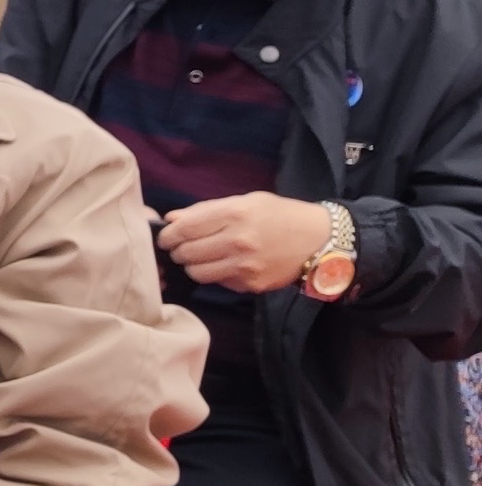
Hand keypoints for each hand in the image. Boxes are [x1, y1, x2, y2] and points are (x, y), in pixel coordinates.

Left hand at [160, 191, 338, 292]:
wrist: (320, 240)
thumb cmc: (280, 215)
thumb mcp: (246, 202)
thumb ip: (206, 210)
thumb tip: (171, 219)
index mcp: (234, 214)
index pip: (183, 229)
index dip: (168, 235)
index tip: (166, 237)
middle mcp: (238, 240)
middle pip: (185, 253)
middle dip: (178, 251)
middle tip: (182, 248)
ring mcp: (244, 265)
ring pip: (197, 272)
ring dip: (193, 265)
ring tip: (203, 257)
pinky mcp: (251, 283)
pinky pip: (218, 282)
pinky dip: (216, 275)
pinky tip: (227, 265)